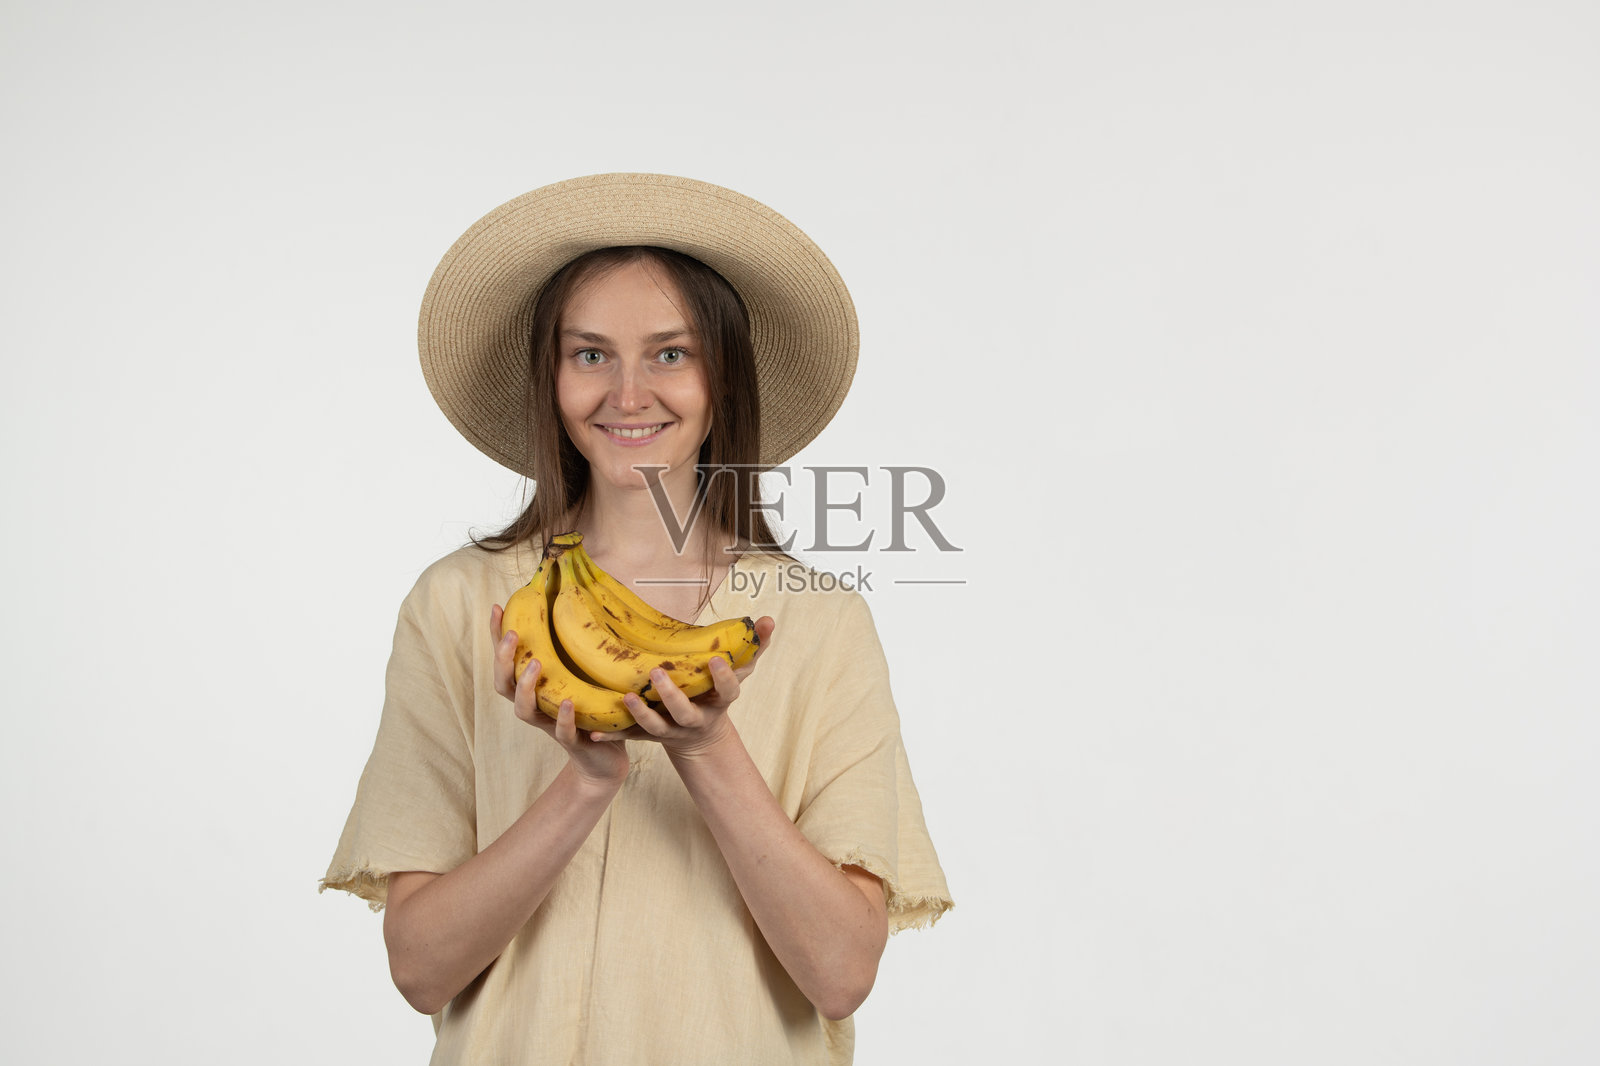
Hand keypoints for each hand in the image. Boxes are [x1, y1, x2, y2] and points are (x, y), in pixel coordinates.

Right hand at [490, 604, 629, 787]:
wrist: (604, 757)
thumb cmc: (588, 709)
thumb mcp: (577, 675)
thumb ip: (568, 651)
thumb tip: (571, 603)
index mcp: (532, 688)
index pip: (506, 660)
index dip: (497, 637)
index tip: (497, 607)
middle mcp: (534, 706)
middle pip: (503, 684)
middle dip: (503, 659)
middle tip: (513, 634)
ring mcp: (549, 725)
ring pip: (524, 710)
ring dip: (526, 687)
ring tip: (536, 665)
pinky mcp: (572, 741)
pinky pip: (561, 732)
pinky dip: (562, 717)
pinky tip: (567, 703)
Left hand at [600, 615, 775, 759]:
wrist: (701, 735)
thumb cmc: (719, 692)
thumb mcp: (741, 670)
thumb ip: (757, 645)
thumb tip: (770, 619)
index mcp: (719, 702)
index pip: (726, 692)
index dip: (723, 679)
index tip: (716, 661)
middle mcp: (694, 719)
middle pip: (685, 713)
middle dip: (672, 696)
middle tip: (657, 673)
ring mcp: (671, 730)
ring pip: (655, 728)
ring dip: (640, 715)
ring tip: (626, 697)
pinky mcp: (649, 736)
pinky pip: (630, 737)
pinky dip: (613, 735)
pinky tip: (595, 732)